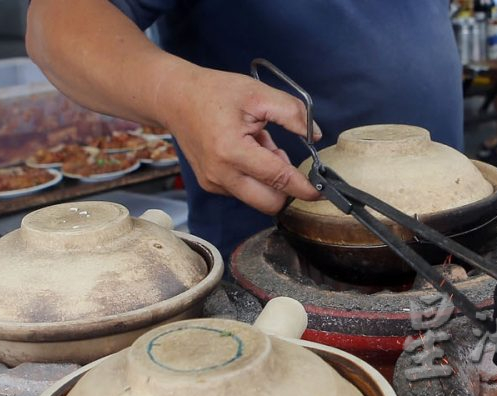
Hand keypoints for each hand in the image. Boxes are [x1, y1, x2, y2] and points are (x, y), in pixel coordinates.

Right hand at [156, 64, 321, 213]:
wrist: (173, 97)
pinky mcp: (211, 185)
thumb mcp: (257, 93)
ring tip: (259, 145)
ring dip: (269, 180)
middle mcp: (220, 174)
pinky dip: (255, 177)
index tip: (323, 191)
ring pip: (259, 199)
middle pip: (270, 203)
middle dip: (287, 188)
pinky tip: (247, 151)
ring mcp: (214, 183)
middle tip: (283, 157)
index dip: (305, 187)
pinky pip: (244, 191)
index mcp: (232, 151)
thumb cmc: (213, 92)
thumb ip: (291, 112)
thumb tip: (316, 134)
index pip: (279, 179)